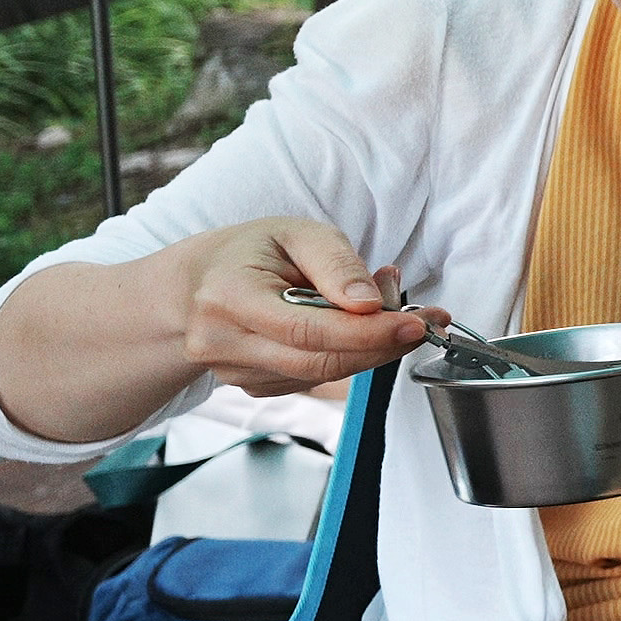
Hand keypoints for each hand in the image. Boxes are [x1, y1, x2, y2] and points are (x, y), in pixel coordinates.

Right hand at [168, 219, 439, 394]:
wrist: (194, 286)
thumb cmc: (249, 253)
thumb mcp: (296, 233)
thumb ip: (336, 263)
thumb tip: (372, 303)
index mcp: (228, 296)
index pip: (308, 329)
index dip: (369, 332)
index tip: (417, 323)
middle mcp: (221, 342)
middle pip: (318, 361)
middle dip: (382, 346)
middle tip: (426, 323)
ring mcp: (232, 371)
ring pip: (319, 375)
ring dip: (369, 351)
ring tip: (390, 315)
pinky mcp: (250, 386)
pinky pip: (310, 380)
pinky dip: (344, 358)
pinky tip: (352, 331)